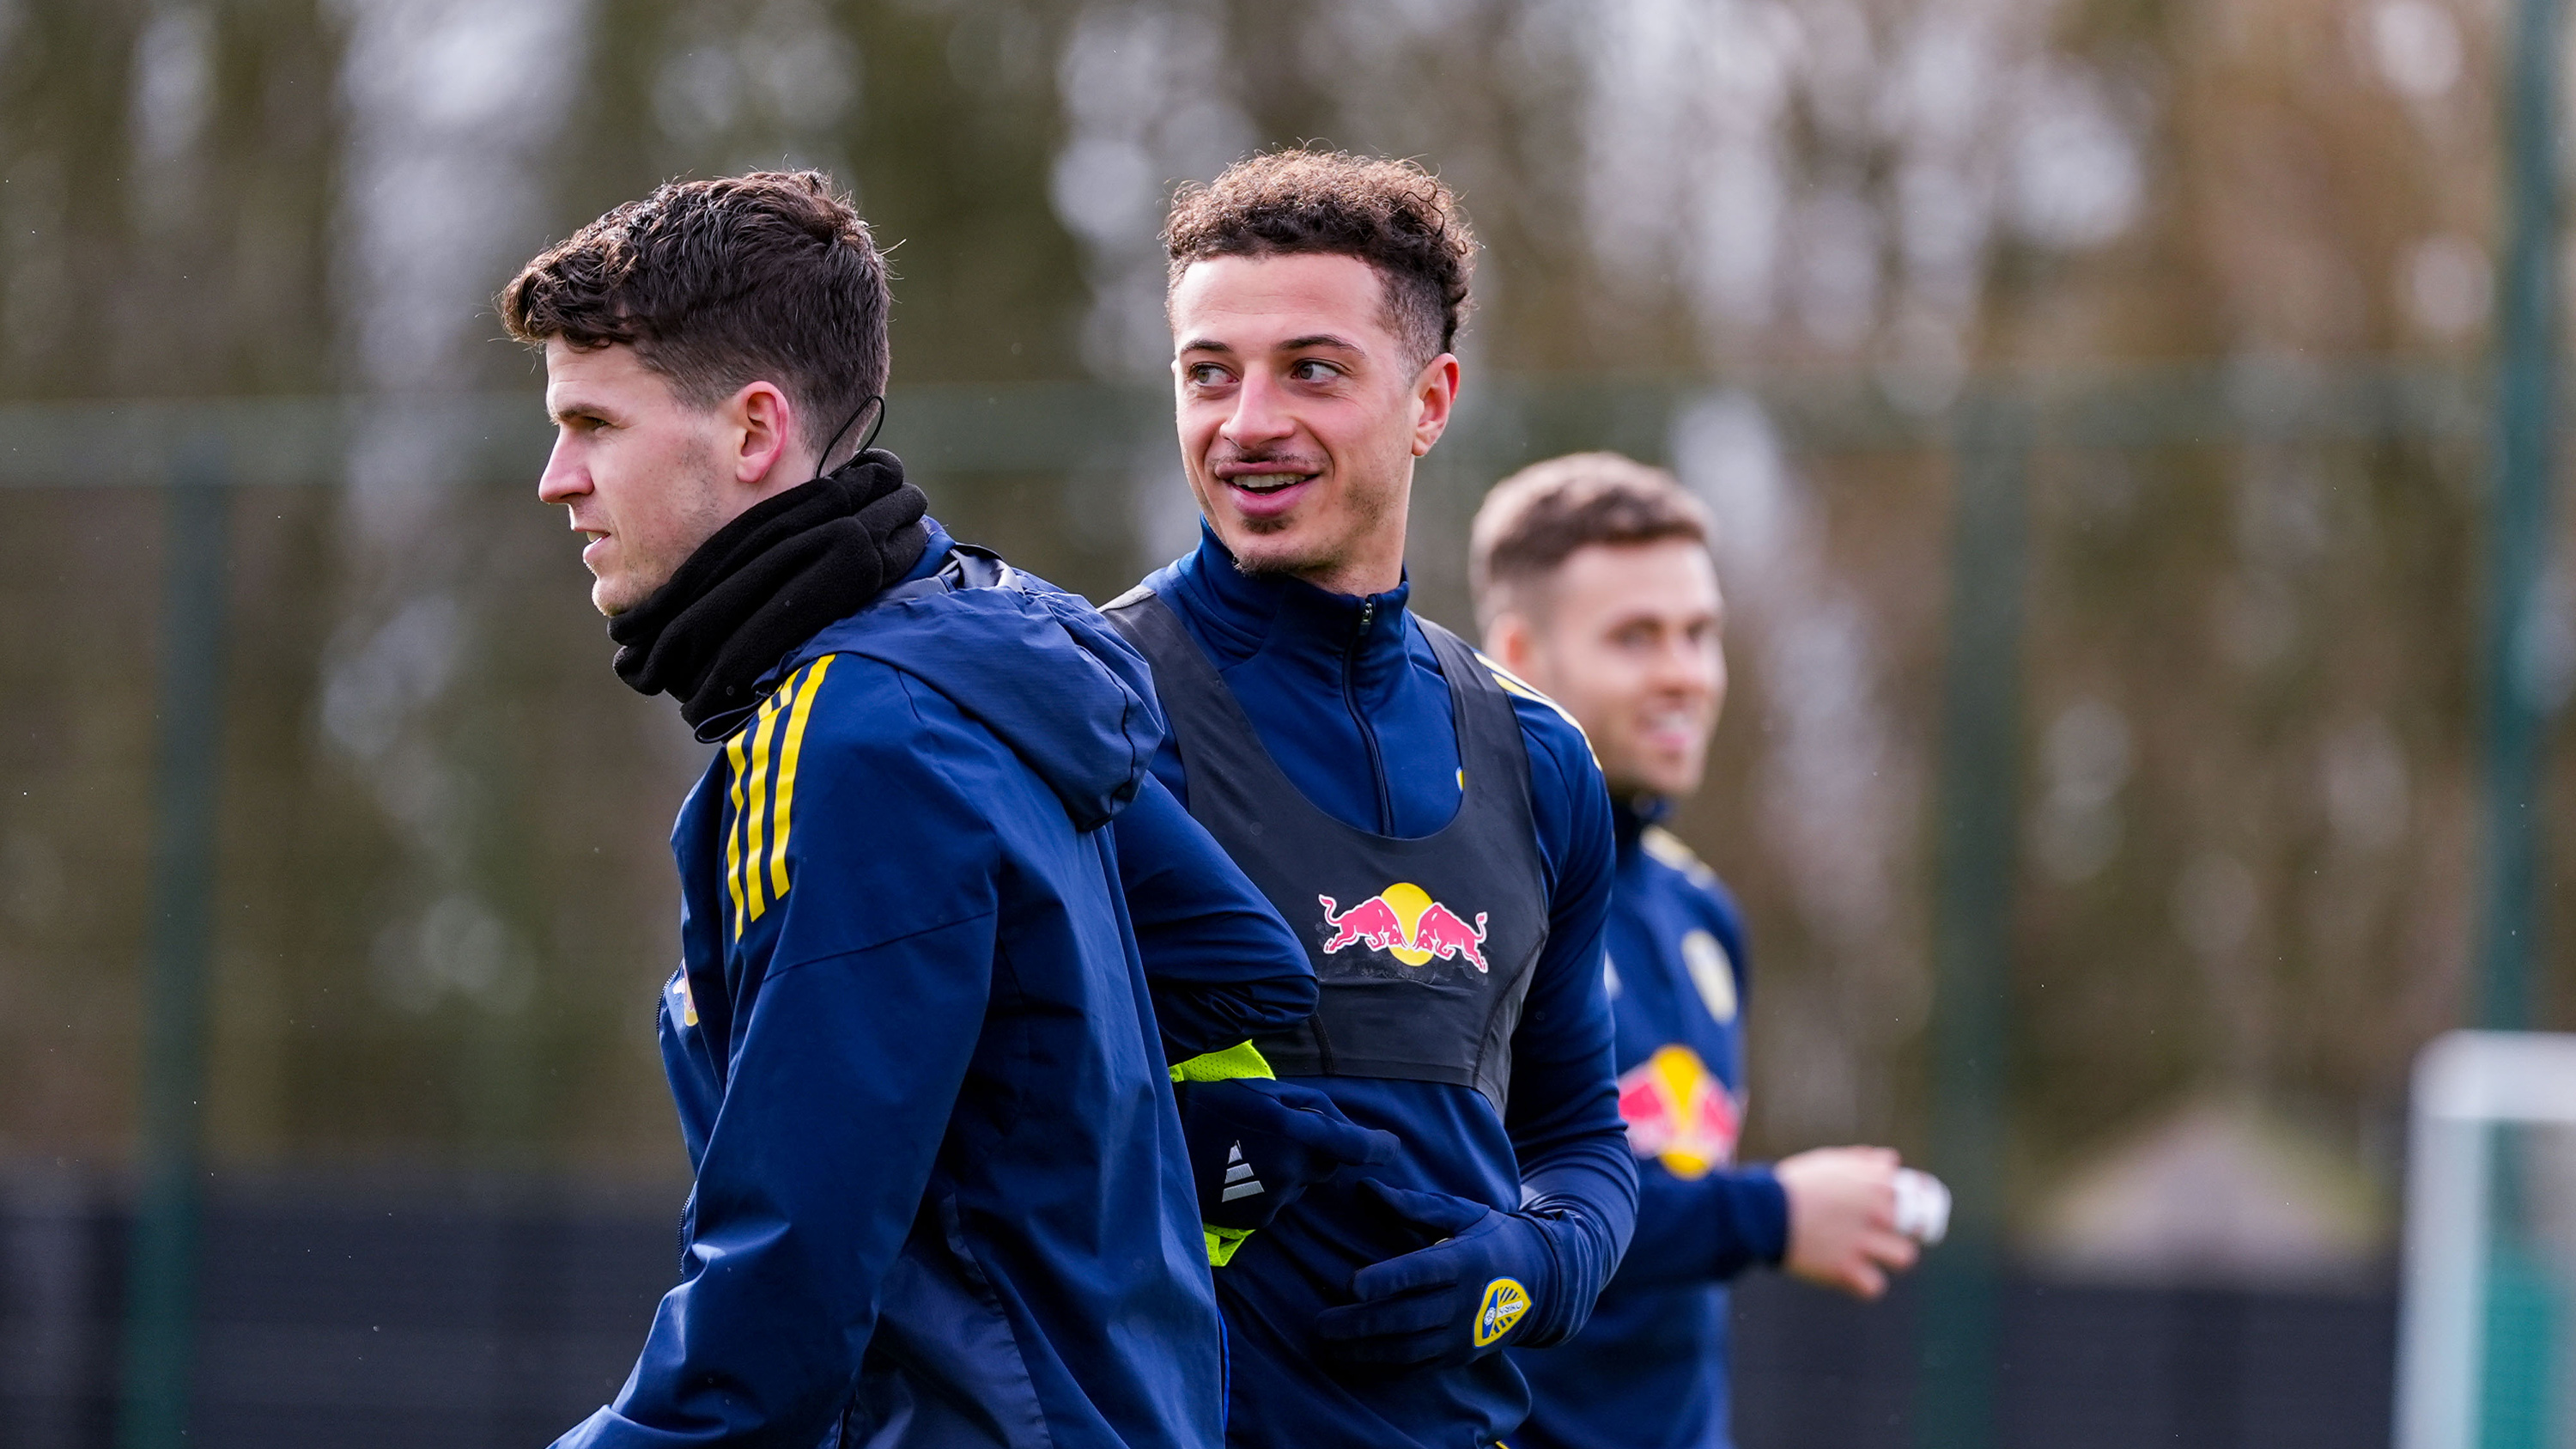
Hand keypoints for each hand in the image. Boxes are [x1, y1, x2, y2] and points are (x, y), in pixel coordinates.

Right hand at [1177, 1078, 1398, 1231]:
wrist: (1163, 1145)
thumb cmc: (1218, 1107)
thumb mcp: (1268, 1092)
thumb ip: (1315, 1109)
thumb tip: (1348, 1131)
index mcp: (1296, 1133)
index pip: (1358, 1147)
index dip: (1381, 1146)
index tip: (1391, 1145)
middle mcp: (1290, 1170)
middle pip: (1328, 1166)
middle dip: (1317, 1151)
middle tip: (1282, 1133)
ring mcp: (1273, 1199)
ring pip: (1302, 1184)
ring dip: (1290, 1170)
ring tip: (1250, 1152)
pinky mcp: (1257, 1219)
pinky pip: (1279, 1202)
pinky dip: (1269, 1188)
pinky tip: (1241, 1173)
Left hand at [1312, 1180, 1554, 1368]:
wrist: (1542, 1284)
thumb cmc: (1490, 1238)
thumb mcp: (1462, 1212)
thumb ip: (1413, 1204)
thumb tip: (1365, 1188)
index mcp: (1465, 1261)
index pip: (1422, 1272)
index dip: (1387, 1280)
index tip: (1351, 1284)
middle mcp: (1465, 1303)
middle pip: (1409, 1318)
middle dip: (1362, 1324)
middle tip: (1319, 1324)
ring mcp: (1462, 1336)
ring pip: (1409, 1350)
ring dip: (1365, 1351)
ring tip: (1325, 1345)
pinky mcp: (1457, 1357)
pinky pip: (1416, 1369)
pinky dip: (1381, 1369)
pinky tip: (1349, 1361)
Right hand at [1775, 1146, 1917, 1298]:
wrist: (1762, 1211)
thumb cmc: (1794, 1184)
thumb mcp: (1830, 1163)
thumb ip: (1864, 1163)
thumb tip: (1891, 1162)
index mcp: (1875, 1182)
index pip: (1920, 1195)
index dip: (1917, 1204)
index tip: (1907, 1212)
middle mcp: (1875, 1211)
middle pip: (1915, 1229)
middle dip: (1902, 1232)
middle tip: (1882, 1236)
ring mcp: (1863, 1241)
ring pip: (1904, 1258)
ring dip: (1888, 1258)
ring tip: (1869, 1256)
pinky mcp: (1846, 1269)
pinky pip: (1874, 1287)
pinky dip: (1863, 1284)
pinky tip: (1850, 1274)